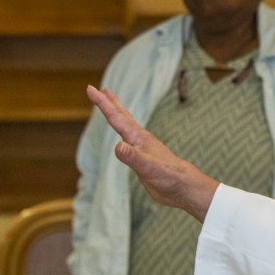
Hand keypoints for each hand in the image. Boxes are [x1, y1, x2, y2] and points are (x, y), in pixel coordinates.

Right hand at [86, 85, 217, 221]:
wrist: (184, 187)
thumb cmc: (169, 176)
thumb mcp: (147, 167)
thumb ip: (132, 156)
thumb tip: (117, 146)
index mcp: (138, 137)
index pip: (116, 117)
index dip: (102, 102)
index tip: (90, 88)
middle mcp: (140, 138)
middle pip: (122, 115)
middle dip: (109, 102)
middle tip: (98, 88)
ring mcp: (142, 147)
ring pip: (126, 125)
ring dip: (117, 114)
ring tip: (111, 104)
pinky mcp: (144, 157)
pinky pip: (128, 140)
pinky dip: (123, 132)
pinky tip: (123, 136)